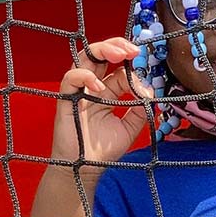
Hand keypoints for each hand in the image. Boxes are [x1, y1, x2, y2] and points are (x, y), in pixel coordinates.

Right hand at [49, 38, 153, 166]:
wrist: (85, 170)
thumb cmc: (102, 151)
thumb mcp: (129, 128)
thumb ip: (140, 110)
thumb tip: (150, 91)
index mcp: (106, 92)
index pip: (119, 70)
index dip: (133, 68)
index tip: (147, 76)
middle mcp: (91, 88)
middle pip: (99, 55)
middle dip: (116, 46)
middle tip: (134, 49)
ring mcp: (77, 92)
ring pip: (84, 58)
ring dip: (102, 50)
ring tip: (120, 53)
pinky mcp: (65, 101)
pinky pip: (70, 79)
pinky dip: (85, 77)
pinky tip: (100, 87)